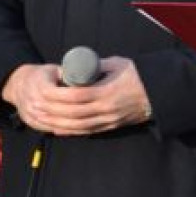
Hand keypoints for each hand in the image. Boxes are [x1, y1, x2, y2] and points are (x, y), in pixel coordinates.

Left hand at [1, 57, 150, 135]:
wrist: (158, 93)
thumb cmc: (138, 76)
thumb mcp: (119, 64)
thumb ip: (98, 66)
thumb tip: (80, 65)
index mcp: (108, 91)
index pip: (79, 94)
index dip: (61, 94)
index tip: (47, 92)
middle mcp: (107, 108)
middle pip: (74, 113)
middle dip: (53, 111)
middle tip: (37, 107)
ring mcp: (108, 119)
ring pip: (78, 125)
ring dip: (58, 124)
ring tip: (43, 119)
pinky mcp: (110, 126)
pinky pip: (86, 131)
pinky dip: (70, 132)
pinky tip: (58, 129)